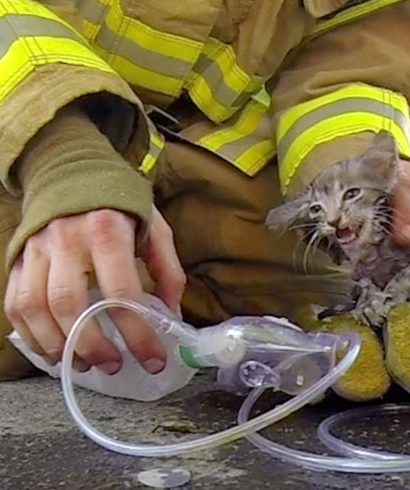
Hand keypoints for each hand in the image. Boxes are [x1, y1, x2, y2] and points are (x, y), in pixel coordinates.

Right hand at [4, 206, 185, 373]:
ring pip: (36, 308)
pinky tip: (53, 351)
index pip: (122, 292)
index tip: (153, 359)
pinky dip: (31, 335)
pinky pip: (15, 304)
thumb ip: (167, 270)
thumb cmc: (119, 204)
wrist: (69, 170)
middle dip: (92, 344)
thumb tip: (171, 315)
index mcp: (107, 232)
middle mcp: (66, 241)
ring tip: (83, 365)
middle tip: (114, 365)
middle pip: (70, 305)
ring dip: (58, 346)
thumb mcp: (155, 227)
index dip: (138, 333)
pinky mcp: (16, 259)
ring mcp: (36, 251)